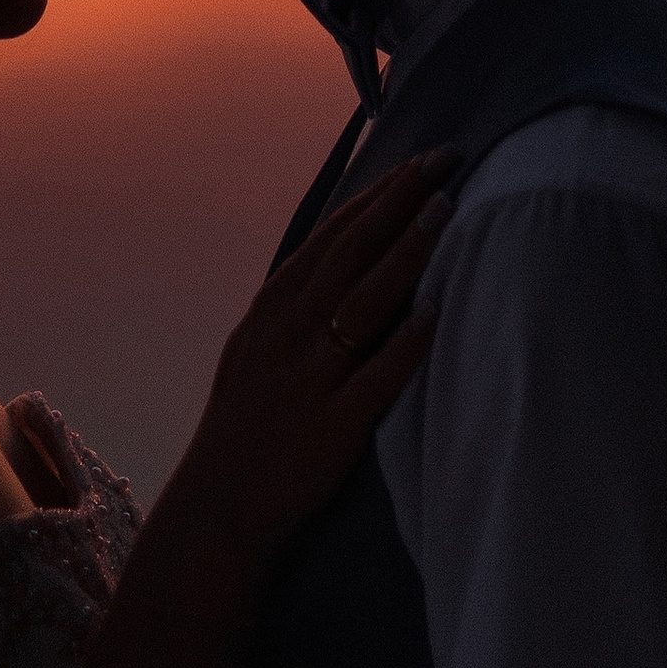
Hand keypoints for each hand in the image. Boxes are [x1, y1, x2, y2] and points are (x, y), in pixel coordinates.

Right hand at [165, 155, 450, 568]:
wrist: (218, 507)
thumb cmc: (247, 426)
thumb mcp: (258, 349)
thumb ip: (297, 306)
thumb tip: (345, 260)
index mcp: (273, 310)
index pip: (331, 236)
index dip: (377, 195)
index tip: (419, 160)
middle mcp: (288, 333)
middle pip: (349, 252)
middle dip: (399, 201)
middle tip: (445, 160)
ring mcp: (308, 378)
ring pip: (362, 301)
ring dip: (406, 251)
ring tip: (447, 212)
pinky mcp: (330, 428)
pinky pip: (373, 379)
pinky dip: (404, 344)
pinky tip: (435, 314)